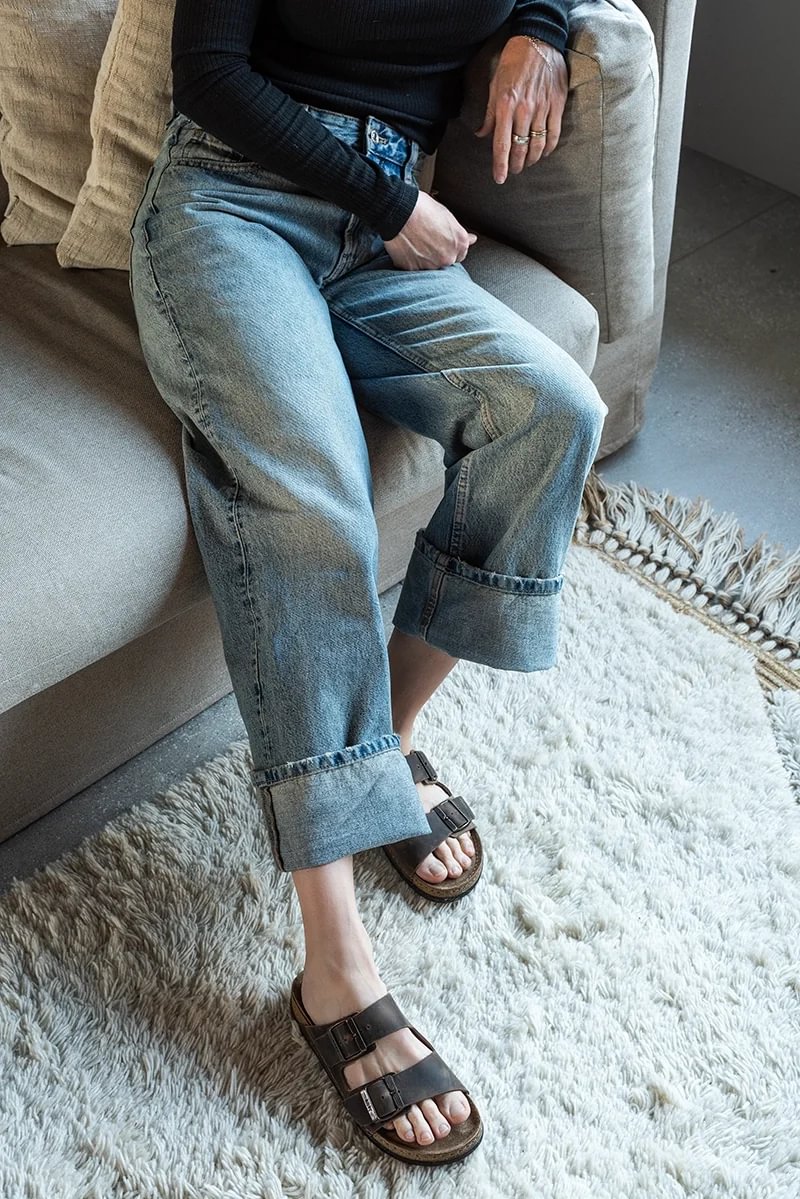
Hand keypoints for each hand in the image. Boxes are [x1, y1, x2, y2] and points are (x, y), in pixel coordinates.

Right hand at [382, 189, 477, 270]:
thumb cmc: (422, 209)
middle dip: (437, 252)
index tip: (442, 241)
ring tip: (415, 240)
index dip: (450, 246)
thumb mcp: (447, 216)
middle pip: (445, 260)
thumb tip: (472, 239)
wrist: (400, 211)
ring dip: (424, 257)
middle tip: (426, 238)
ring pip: (430, 265)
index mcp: (459, 243)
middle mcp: (448, 257)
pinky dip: (411, 259)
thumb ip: (458, 232)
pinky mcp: (414, 269)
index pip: (460, 253)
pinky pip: (414, 267)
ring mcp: (431, 265)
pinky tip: (407, 246)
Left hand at [474, 34, 567, 182]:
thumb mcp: (494, 86)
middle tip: (514, 171)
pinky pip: (554, 133)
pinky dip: (549, 147)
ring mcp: (542, 108)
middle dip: (516, 165)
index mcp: (505, 106)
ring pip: (538, 144)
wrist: (538, 41)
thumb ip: (490, 114)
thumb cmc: (512, 63)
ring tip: (528, 164)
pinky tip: (544, 152)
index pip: (501, 144)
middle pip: (520, 148)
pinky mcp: (557, 104)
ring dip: (532, 159)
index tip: (499, 179)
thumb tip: (482, 134)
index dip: (500, 165)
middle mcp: (524, 110)